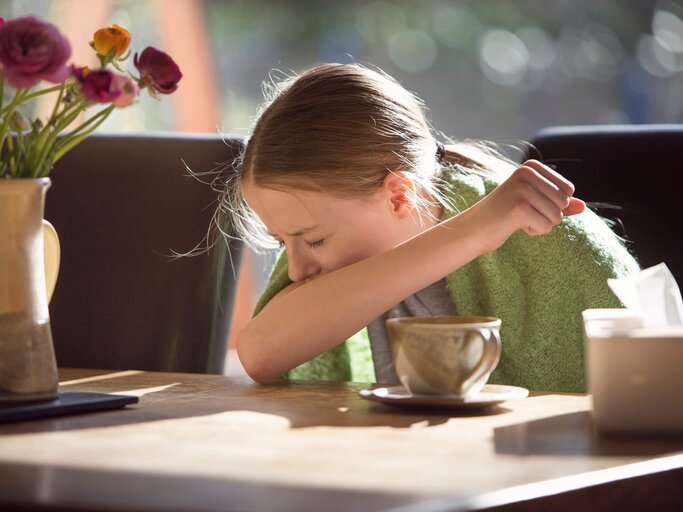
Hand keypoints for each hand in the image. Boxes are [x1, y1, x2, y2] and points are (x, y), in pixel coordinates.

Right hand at [469, 160, 584, 252]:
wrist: (476, 227)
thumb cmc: (506, 214)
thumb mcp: (535, 203)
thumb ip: (559, 203)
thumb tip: (583, 207)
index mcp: (531, 167)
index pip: (567, 189)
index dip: (555, 204)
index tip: (531, 204)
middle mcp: (527, 174)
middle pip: (564, 203)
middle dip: (549, 215)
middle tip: (525, 214)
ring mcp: (522, 190)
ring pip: (557, 217)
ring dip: (542, 224)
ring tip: (520, 219)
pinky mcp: (519, 208)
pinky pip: (546, 227)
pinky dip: (534, 231)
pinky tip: (516, 225)